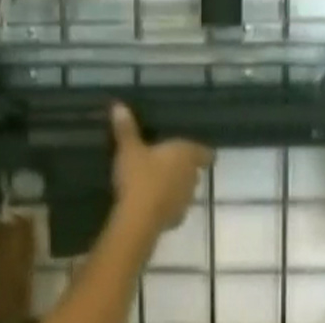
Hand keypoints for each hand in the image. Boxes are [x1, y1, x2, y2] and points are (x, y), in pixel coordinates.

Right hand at [111, 103, 213, 230]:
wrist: (139, 218)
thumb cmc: (139, 177)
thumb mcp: (128, 150)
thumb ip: (126, 129)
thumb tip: (119, 106)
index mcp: (186, 155)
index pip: (205, 153)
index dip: (201, 152)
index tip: (193, 151)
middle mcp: (192, 176)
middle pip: (194, 171)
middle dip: (183, 168)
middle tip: (164, 164)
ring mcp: (187, 199)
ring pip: (186, 190)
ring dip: (175, 187)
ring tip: (155, 185)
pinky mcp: (177, 219)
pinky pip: (175, 208)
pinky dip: (166, 205)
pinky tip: (151, 205)